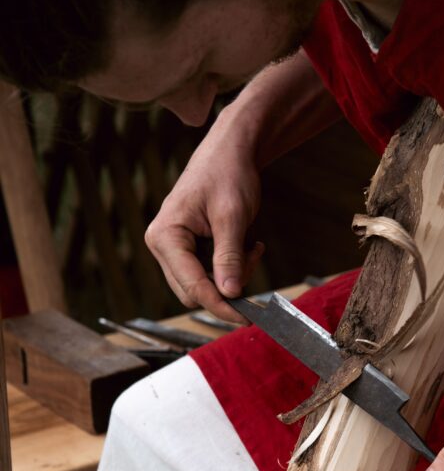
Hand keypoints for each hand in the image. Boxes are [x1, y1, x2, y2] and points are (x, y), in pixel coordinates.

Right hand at [145, 106, 264, 322]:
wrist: (229, 152)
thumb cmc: (227, 174)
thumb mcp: (232, 216)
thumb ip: (229, 257)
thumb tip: (230, 295)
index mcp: (166, 236)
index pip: (191, 287)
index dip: (219, 305)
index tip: (245, 317)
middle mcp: (162, 245)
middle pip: (193, 292)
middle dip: (227, 286)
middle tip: (253, 259)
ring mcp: (173, 249)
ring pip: (203, 285)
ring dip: (232, 275)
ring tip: (251, 246)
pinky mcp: (187, 249)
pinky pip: (209, 273)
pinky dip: (232, 266)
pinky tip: (247, 245)